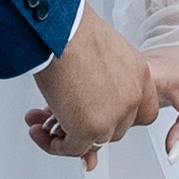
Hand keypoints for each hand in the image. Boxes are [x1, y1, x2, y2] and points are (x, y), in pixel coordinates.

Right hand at [26, 12, 159, 167]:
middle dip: (86, 125)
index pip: (141, 111)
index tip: (96, 114)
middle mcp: (132, 97)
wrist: (59, 29)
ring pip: (93, 141)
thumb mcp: (99, 51)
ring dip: (64, 135)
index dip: (117, 117)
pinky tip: (38, 130)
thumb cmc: (72, 30)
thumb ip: (102, 75)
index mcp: (139, 75)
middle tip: (60, 117)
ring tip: (41, 123)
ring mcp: (113, 115)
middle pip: (116, 130)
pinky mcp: (90, 128)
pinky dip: (51, 144)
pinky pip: (72, 148)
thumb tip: (86, 90)